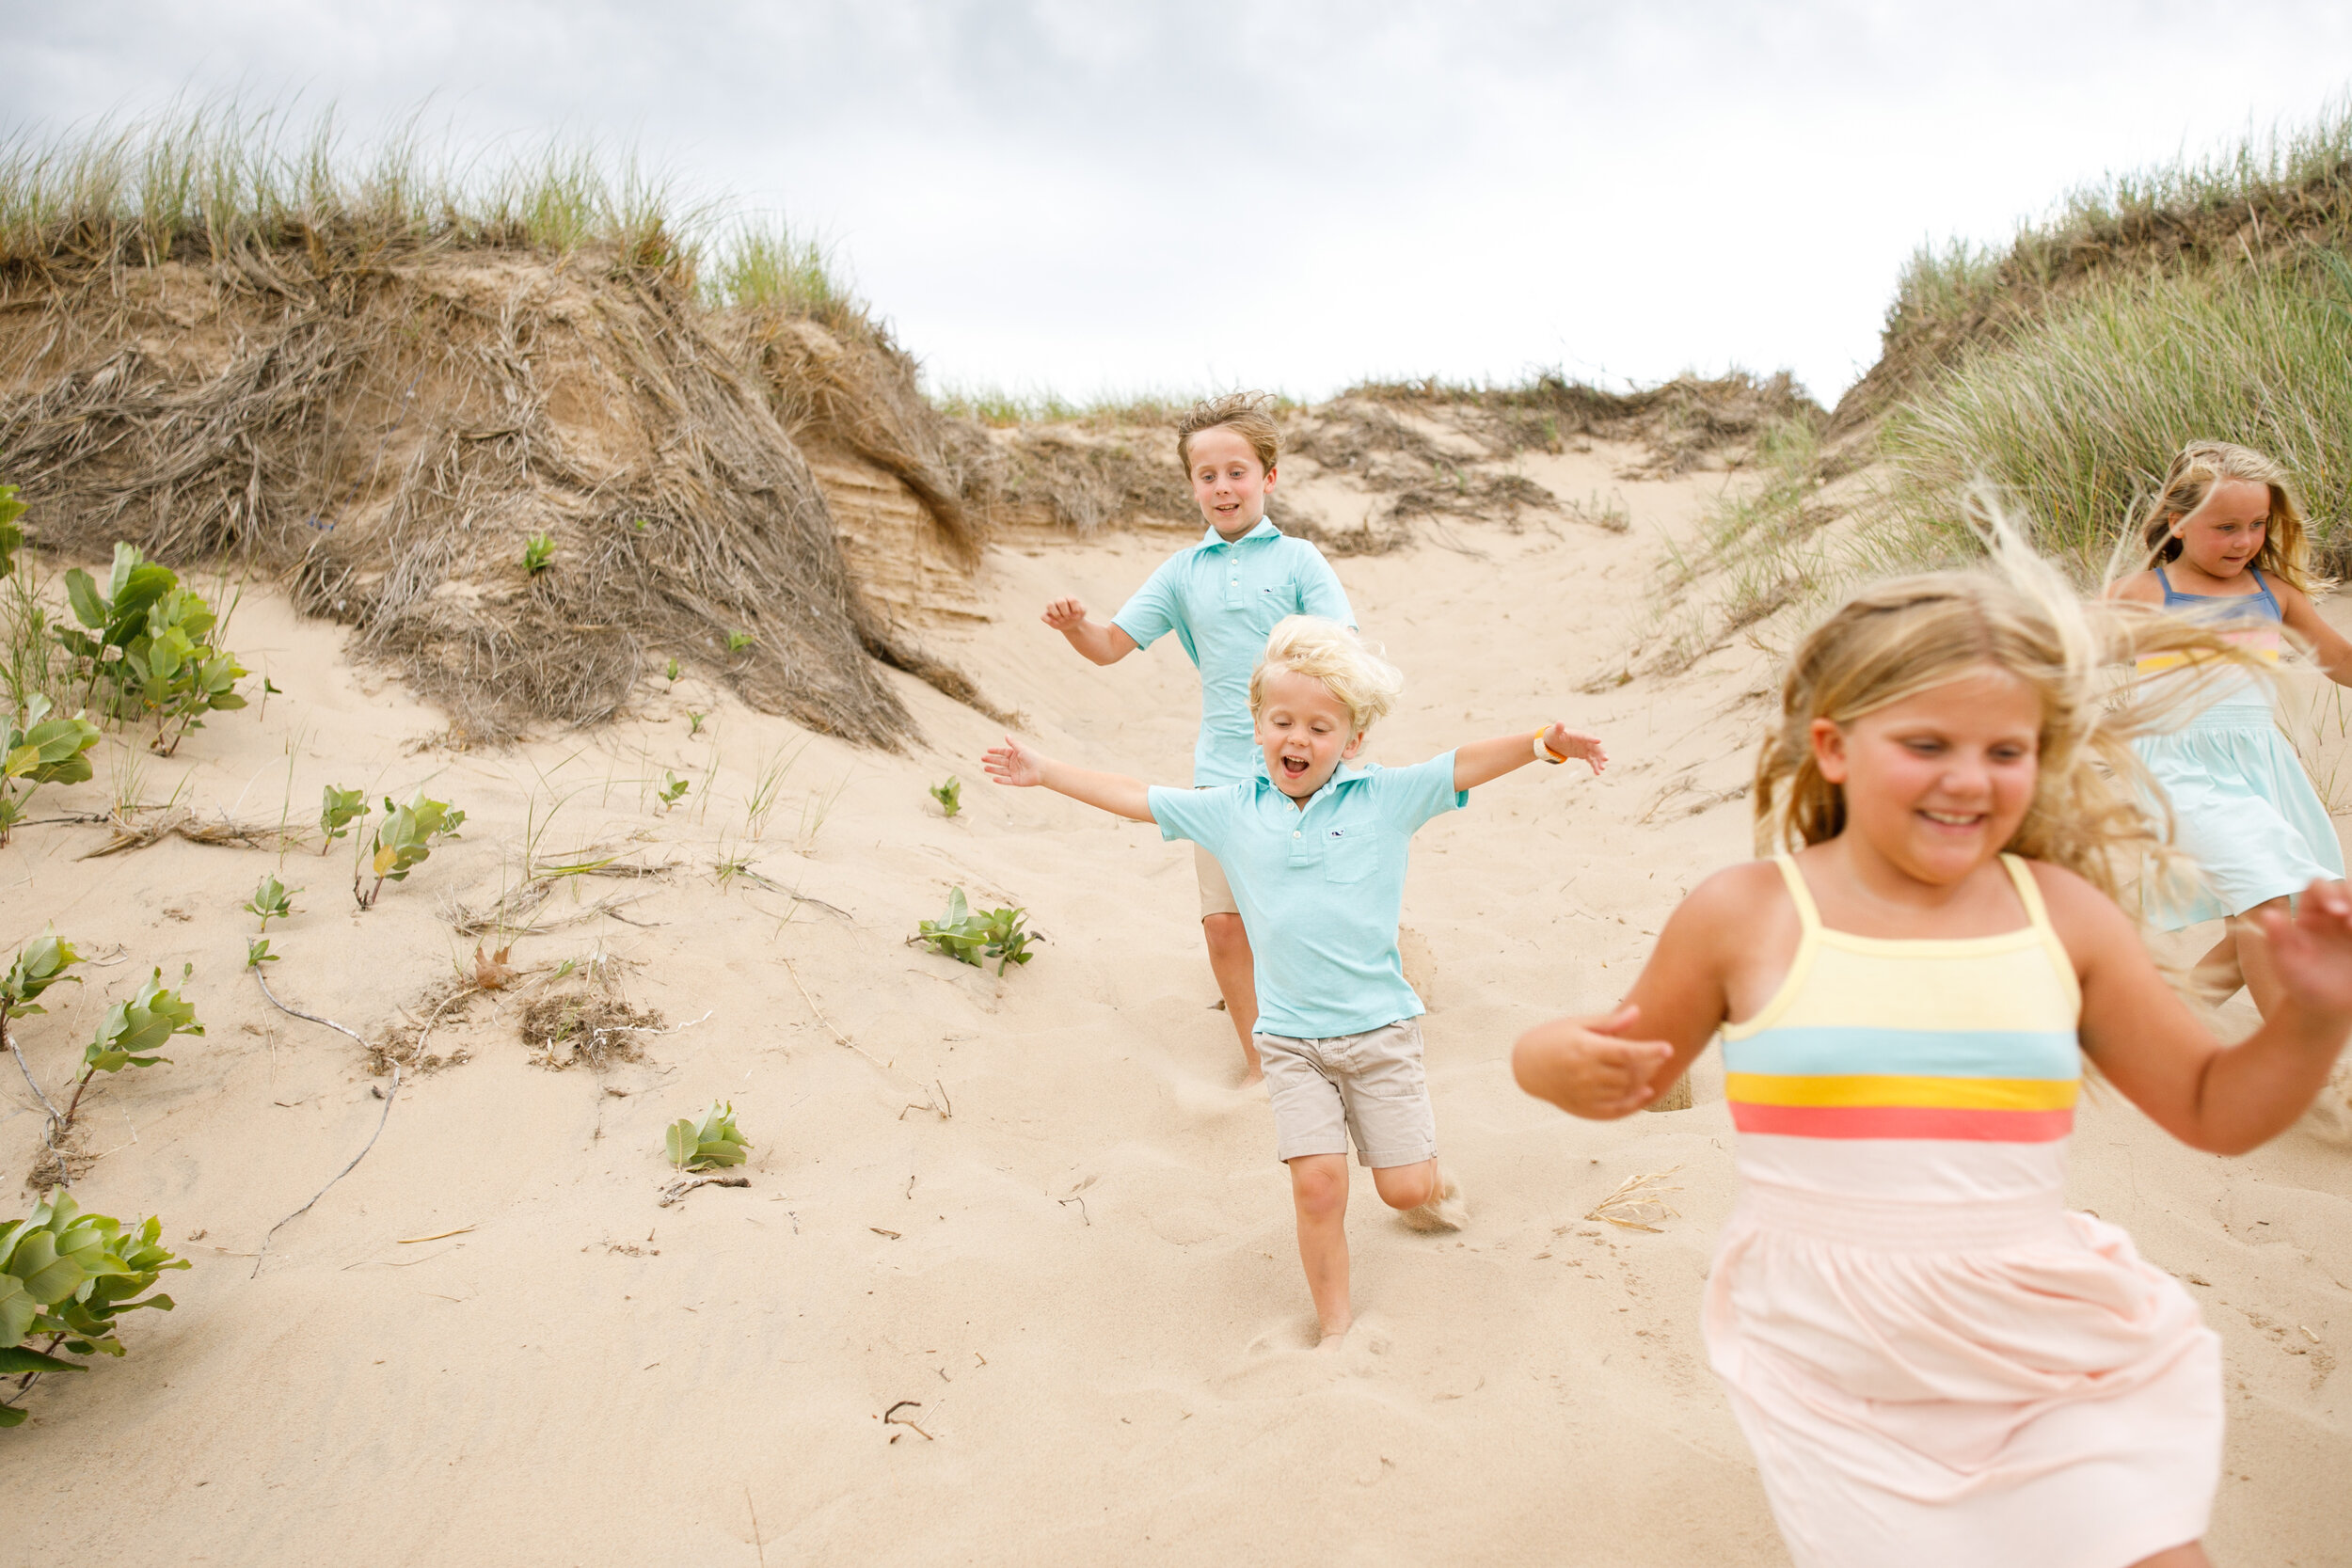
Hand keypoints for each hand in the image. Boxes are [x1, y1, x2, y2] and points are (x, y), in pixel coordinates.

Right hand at [983, 735, 1048, 788]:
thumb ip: (1013, 743)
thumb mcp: (1021, 749)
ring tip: (985, 768)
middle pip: (1000, 761)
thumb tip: (1006, 735)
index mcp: (1016, 755)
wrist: (1042, 770)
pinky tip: (993, 779)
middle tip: (982, 758)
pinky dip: (1000, 780)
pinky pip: (1006, 780)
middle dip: (991, 760)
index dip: (996, 751)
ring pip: (1001, 771)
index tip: (988, 750)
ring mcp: (1015, 772)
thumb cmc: (1033, 757)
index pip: (1003, 752)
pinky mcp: (1016, 780)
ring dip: (993, 770)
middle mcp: (1014, 763)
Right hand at [1042, 597, 1090, 632]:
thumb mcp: (1082, 612)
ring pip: (1049, 604)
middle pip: (1060, 601)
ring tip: (1062, 620)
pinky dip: (1049, 620)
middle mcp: (1059, 600)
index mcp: (1069, 598)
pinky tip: (1056, 624)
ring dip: (1057, 614)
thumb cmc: (1076, 615)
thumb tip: (1078, 609)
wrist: (1072, 624)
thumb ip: (1082, 609)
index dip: (1075, 609)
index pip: (1071, 599)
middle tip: (1068, 618)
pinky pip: (1043, 616)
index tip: (1077, 616)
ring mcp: (1052, 607)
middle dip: (1065, 612)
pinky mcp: (1047, 615)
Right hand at [1513, 1003, 1673, 1116]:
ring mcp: (1585, 1093)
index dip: (1650, 1051)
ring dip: (1643, 1080)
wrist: (1527, 1065)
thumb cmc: (1554, 1038)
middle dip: (1649, 1064)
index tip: (1669, 1047)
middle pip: (1630, 1072)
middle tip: (1660, 1054)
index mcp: (1585, 1049)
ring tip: (1652, 1068)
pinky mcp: (1584, 1107)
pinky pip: (1616, 1109)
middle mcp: (1585, 1074)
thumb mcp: (1578, 1024)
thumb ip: (1610, 1023)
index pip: (1626, 1052)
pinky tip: (1645, 1092)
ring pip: (1625, 1090)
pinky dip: (1634, 1102)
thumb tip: (1638, 1011)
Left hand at [1542, 724, 1607, 775]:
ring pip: (1595, 755)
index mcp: (1579, 735)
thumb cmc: (1555, 735)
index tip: (1599, 741)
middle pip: (1595, 747)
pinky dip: (1595, 766)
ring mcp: (1586, 748)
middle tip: (1606, 759)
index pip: (1587, 736)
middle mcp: (1585, 741)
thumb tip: (1559, 722)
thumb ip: (1558, 728)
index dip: (1592, 739)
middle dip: (1601, 753)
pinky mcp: (1584, 754)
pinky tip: (1597, 773)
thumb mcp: (1555, 732)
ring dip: (1599, 762)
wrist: (1555, 742)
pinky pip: (1591, 761)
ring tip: (1602, 769)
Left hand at [2256, 880, 2351, 1019]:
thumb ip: (2278, 940)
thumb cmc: (2302, 984)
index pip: (2317, 888)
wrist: (2326, 1008)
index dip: (2328, 892)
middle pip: (2347, 888)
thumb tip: (2269, 914)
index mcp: (2311, 915)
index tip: (2336, 911)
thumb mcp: (2287, 965)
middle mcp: (2335, 915)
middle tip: (2351, 922)